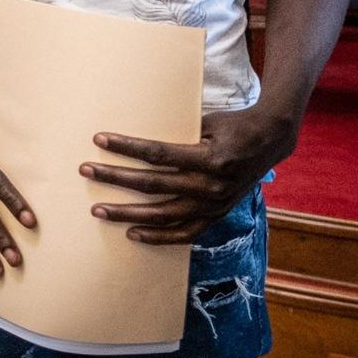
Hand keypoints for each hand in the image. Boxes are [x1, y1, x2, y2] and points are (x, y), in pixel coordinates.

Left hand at [81, 105, 296, 244]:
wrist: (271, 141)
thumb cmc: (234, 124)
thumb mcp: (209, 121)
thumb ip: (178, 132)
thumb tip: (136, 135)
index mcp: (210, 158)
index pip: (159, 154)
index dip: (127, 147)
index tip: (99, 139)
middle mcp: (212, 186)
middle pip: (153, 185)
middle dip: (115, 178)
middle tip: (86, 171)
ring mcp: (214, 205)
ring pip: (163, 215)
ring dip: (128, 213)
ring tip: (98, 210)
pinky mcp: (217, 216)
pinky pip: (184, 233)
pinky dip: (158, 236)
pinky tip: (132, 233)